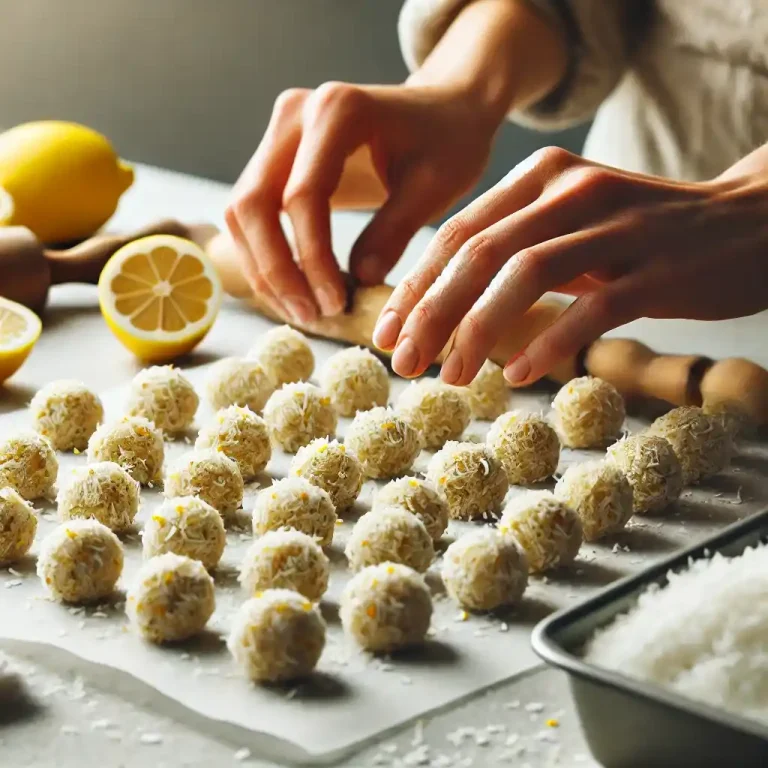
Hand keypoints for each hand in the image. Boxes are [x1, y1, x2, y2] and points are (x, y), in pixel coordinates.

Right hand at [225, 81, 497, 324]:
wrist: (443, 111)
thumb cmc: (447, 145)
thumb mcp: (434, 188)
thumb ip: (393, 231)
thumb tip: (359, 281)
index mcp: (338, 109)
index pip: (303, 196)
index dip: (312, 259)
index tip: (335, 304)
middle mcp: (296, 113)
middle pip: (254, 202)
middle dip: (277, 269)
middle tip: (310, 316)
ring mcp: (280, 132)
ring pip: (242, 211)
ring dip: (264, 268)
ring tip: (302, 312)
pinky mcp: (276, 156)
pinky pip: (253, 212)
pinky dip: (266, 255)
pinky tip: (295, 291)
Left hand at [374, 146, 767, 385]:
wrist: (745, 221)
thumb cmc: (638, 235)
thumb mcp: (567, 226)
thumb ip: (511, 249)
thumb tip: (440, 302)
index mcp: (540, 179)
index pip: (457, 234)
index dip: (415, 287)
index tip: (387, 334)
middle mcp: (571, 192)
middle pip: (479, 253)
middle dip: (431, 313)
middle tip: (402, 363)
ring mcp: (616, 228)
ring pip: (526, 276)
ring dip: (478, 331)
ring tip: (451, 377)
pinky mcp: (656, 269)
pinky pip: (593, 308)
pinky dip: (551, 343)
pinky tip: (521, 375)